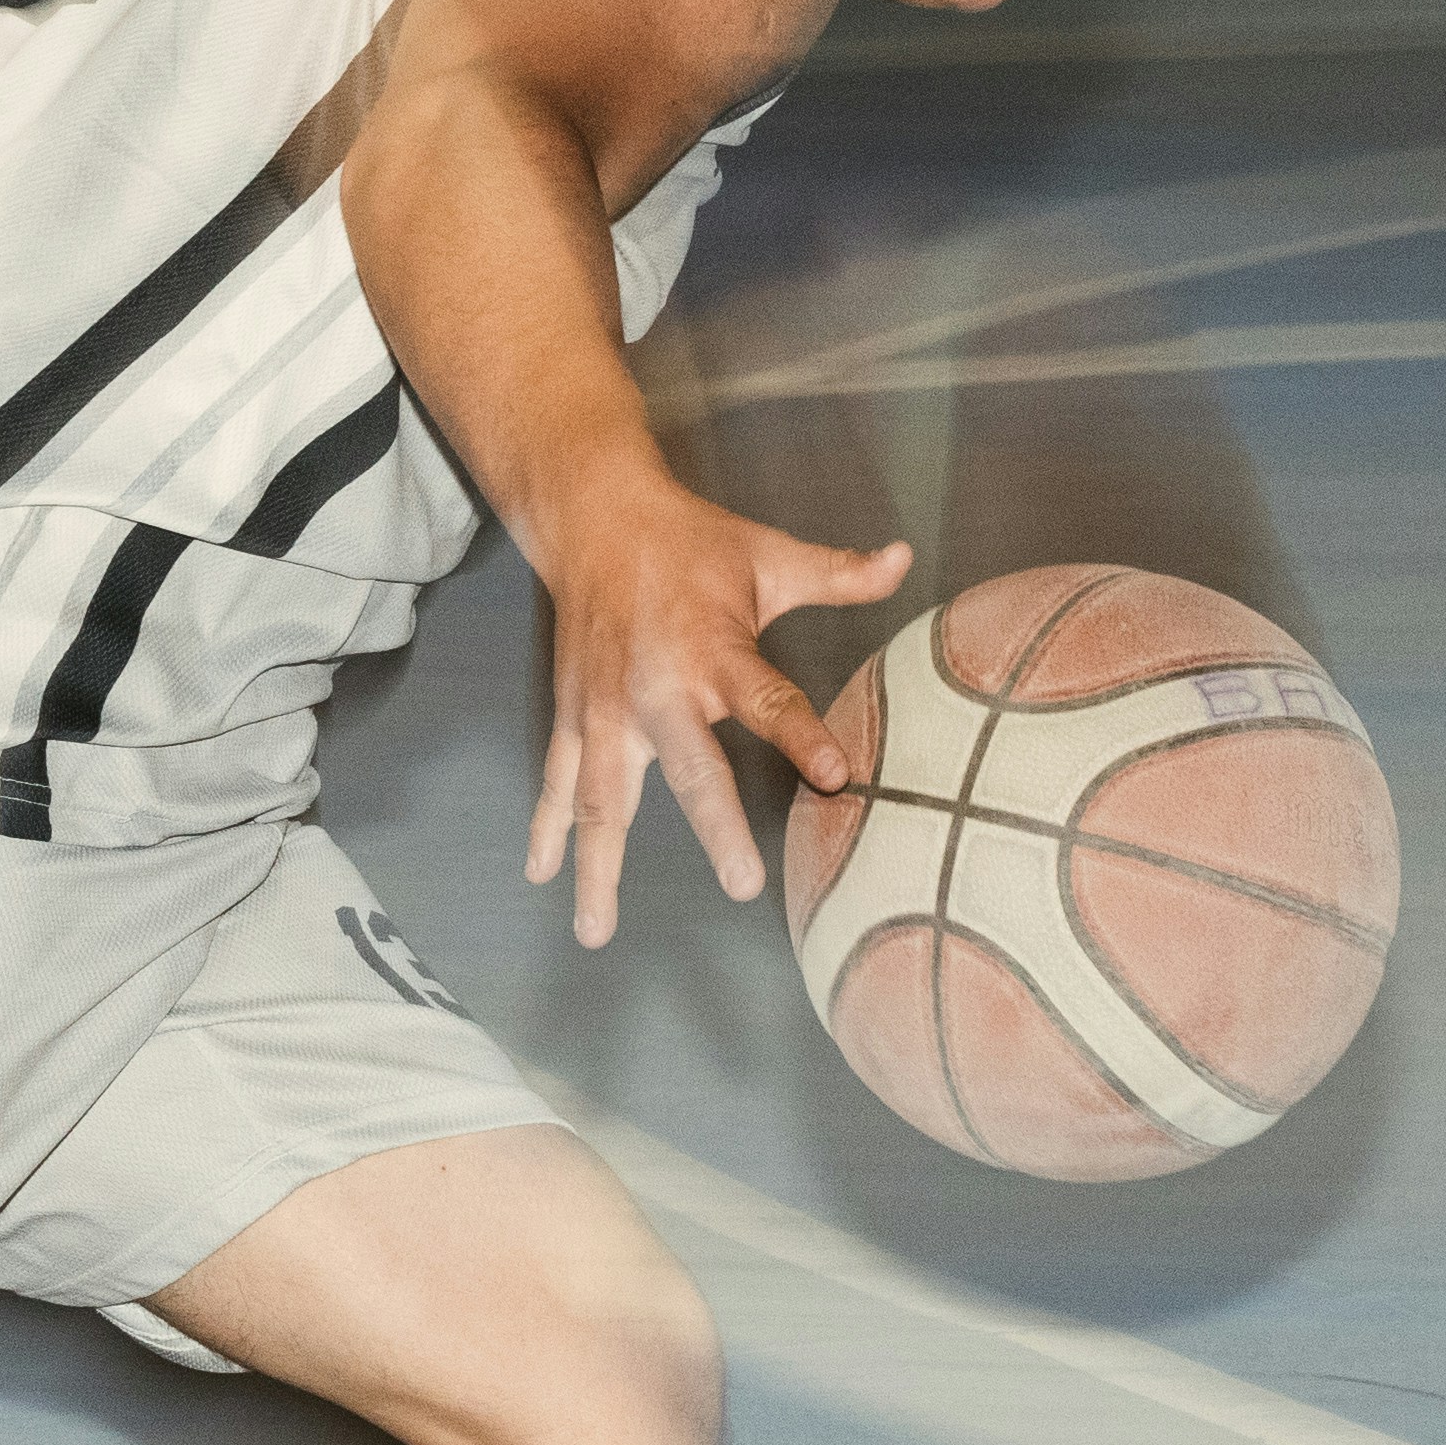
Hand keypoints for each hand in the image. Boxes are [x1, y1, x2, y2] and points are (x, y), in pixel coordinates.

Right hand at [524, 486, 912, 945]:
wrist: (593, 515)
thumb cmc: (688, 542)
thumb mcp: (768, 555)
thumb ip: (838, 574)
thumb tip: (903, 558)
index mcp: (713, 648)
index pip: (767, 698)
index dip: (802, 735)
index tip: (835, 775)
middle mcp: (656, 686)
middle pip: (688, 765)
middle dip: (715, 824)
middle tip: (741, 881)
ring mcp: (606, 708)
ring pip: (601, 797)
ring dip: (599, 864)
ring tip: (598, 930)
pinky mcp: (573, 714)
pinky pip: (558, 780)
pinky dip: (548, 829)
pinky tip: (542, 875)